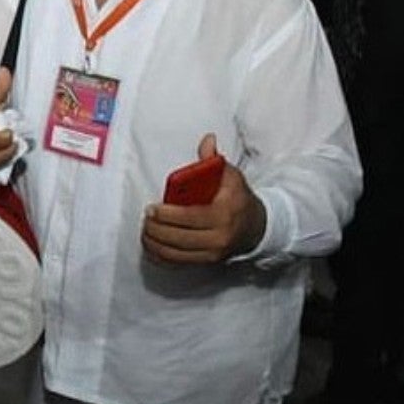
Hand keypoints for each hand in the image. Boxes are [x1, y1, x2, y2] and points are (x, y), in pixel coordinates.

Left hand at [142, 134, 266, 263]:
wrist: (257, 227)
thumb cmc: (238, 198)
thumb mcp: (230, 176)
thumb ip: (213, 160)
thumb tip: (207, 140)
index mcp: (224, 214)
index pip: (189, 217)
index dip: (167, 215)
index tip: (152, 208)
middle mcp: (219, 237)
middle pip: (178, 238)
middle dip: (156, 229)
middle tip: (145, 218)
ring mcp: (213, 253)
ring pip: (175, 253)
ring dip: (154, 242)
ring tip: (145, 230)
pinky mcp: (207, 263)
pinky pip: (178, 263)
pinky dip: (160, 256)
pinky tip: (151, 245)